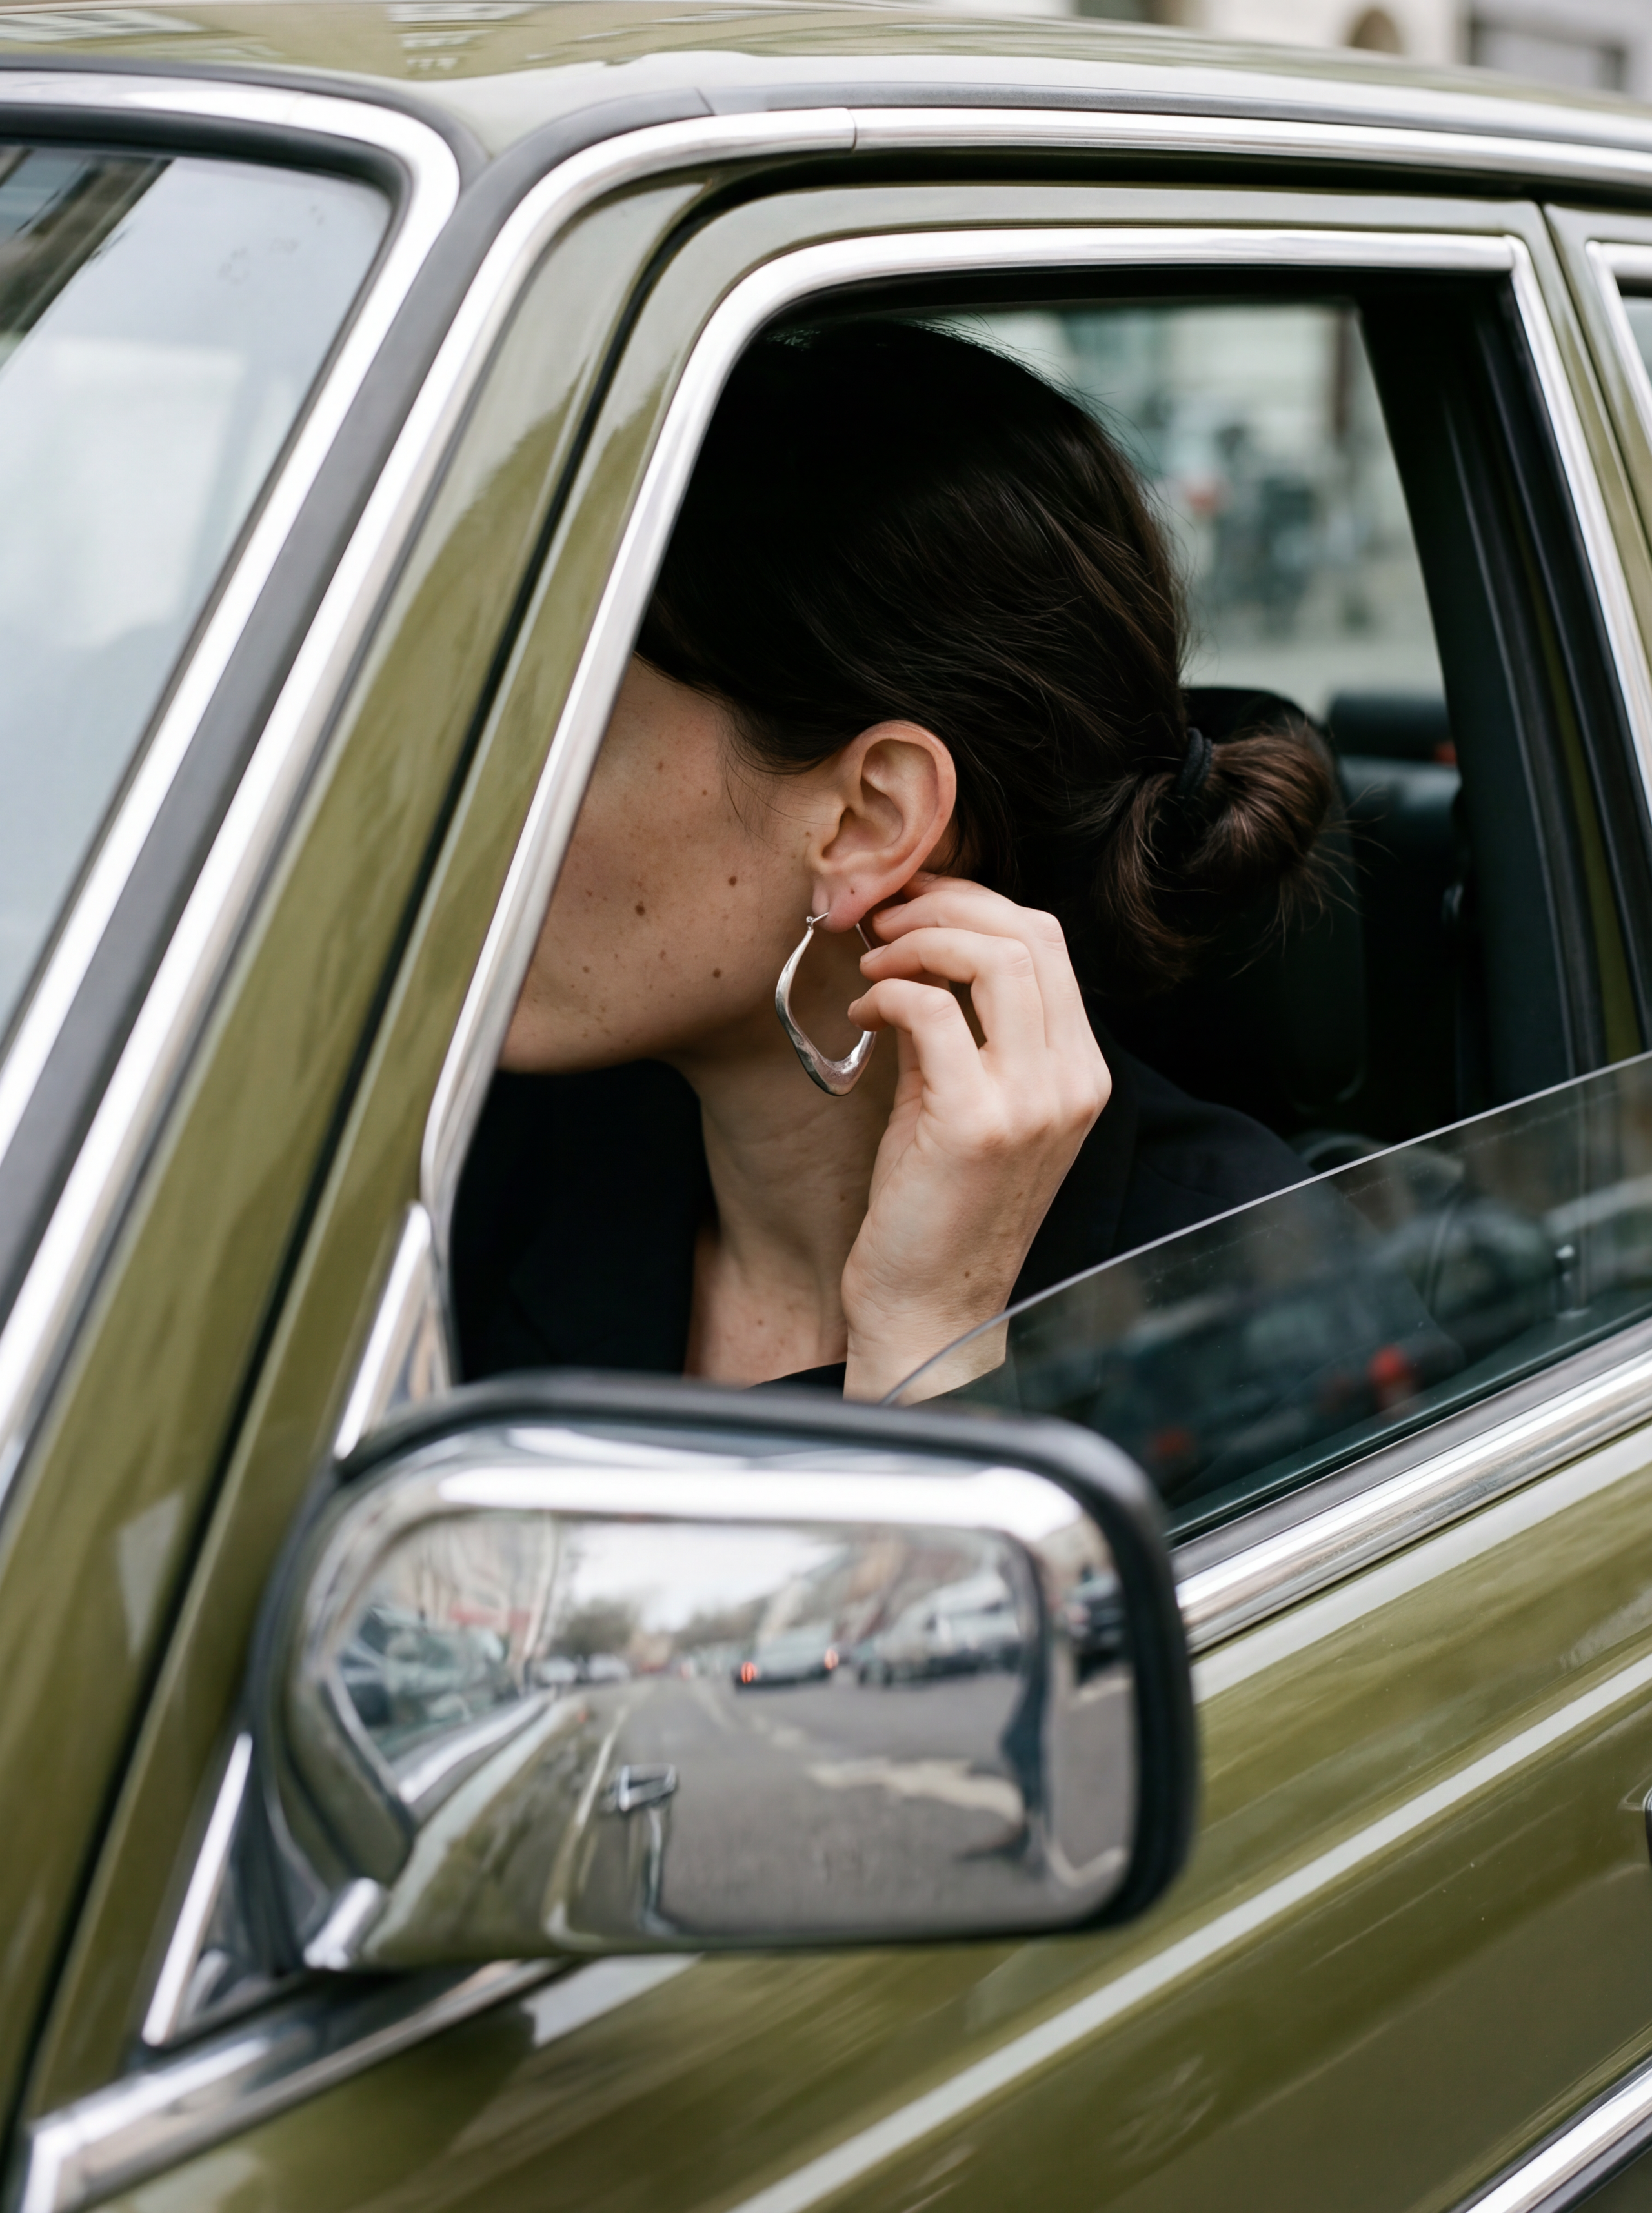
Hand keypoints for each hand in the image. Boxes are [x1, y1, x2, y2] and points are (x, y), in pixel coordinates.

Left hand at [839, 872, 1110, 1400]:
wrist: (931, 1307)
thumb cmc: (938, 1206)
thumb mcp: (961, 1099)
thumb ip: (958, 1026)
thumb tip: (916, 949)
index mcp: (1080, 1071)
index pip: (1047, 942)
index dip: (973, 902)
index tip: (912, 901)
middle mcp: (1073, 1081)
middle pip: (1028, 933)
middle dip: (944, 904)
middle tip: (883, 916)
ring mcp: (1033, 1103)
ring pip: (994, 957)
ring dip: (918, 939)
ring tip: (873, 958)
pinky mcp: (977, 1124)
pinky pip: (935, 1013)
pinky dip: (890, 992)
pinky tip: (863, 1010)